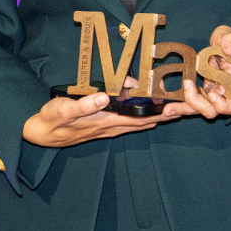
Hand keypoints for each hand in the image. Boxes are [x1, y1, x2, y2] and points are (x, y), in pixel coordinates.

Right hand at [22, 89, 174, 147]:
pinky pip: (131, 120)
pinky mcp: (106, 124)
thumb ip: (84, 104)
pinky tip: (152, 110)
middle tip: (188, 105)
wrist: (42, 134)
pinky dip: (145, 115)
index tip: (178, 105)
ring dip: (159, 115)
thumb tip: (105, 96)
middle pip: (146, 121)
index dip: (160, 112)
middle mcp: (112, 126)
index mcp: (106, 121)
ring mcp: (110, 127)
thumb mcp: (64, 110)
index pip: (140, 117)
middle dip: (166, 114)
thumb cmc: (53, 120)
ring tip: (177, 107)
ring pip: (141, 121)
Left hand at [160, 26, 230, 118]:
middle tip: (187, 84)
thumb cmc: (227, 42)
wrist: (218, 44)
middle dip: (197, 103)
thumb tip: (229, 50)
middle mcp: (222, 95)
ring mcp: (208, 95)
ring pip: (196, 109)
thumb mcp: (230, 36)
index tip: (212, 94)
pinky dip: (177, 104)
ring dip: (182, 109)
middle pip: (211, 110)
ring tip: (167, 109)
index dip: (224, 106)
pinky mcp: (196, 93)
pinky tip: (164, 105)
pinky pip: (187, 102)